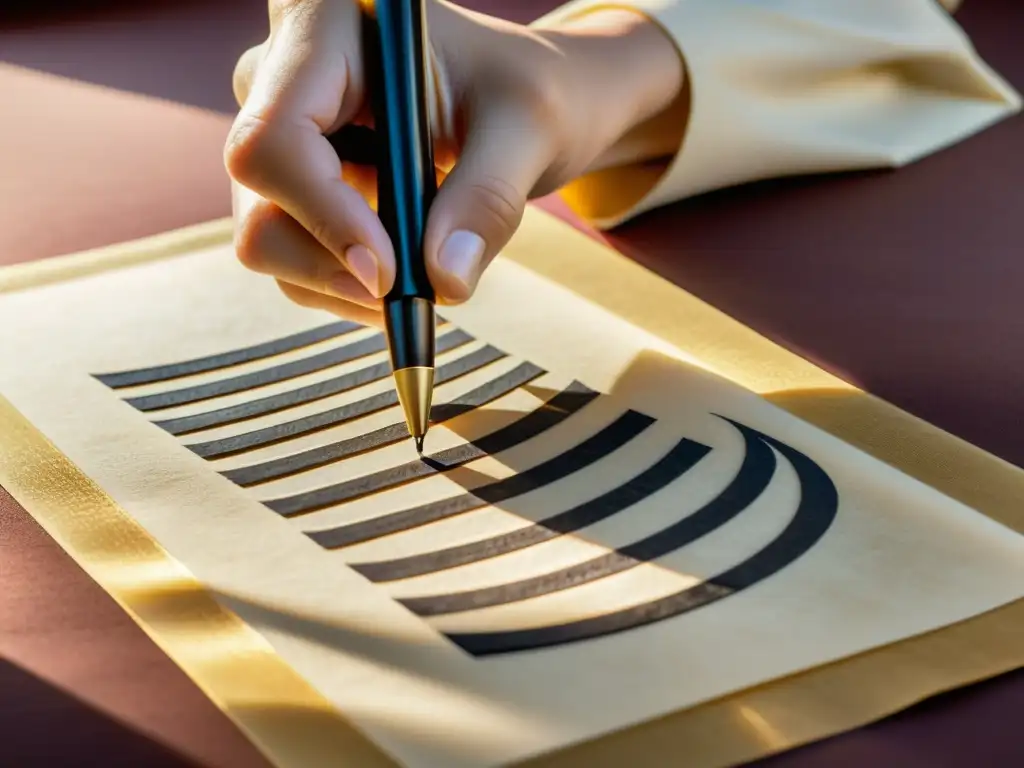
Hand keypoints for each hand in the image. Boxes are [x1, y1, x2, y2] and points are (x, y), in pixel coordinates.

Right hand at [226, 0, 683, 325]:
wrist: (514, 107)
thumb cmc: (522, 91)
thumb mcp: (527, 129)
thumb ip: (489, 197)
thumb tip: (445, 280)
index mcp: (326, 23)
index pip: (278, 135)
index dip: (324, 213)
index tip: (387, 270)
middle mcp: (281, 71)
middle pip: (258, 192)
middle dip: (329, 262)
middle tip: (408, 291)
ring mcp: (279, 132)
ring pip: (265, 235)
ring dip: (342, 283)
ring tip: (422, 278)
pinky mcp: (291, 185)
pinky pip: (292, 255)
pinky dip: (345, 286)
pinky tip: (401, 272)